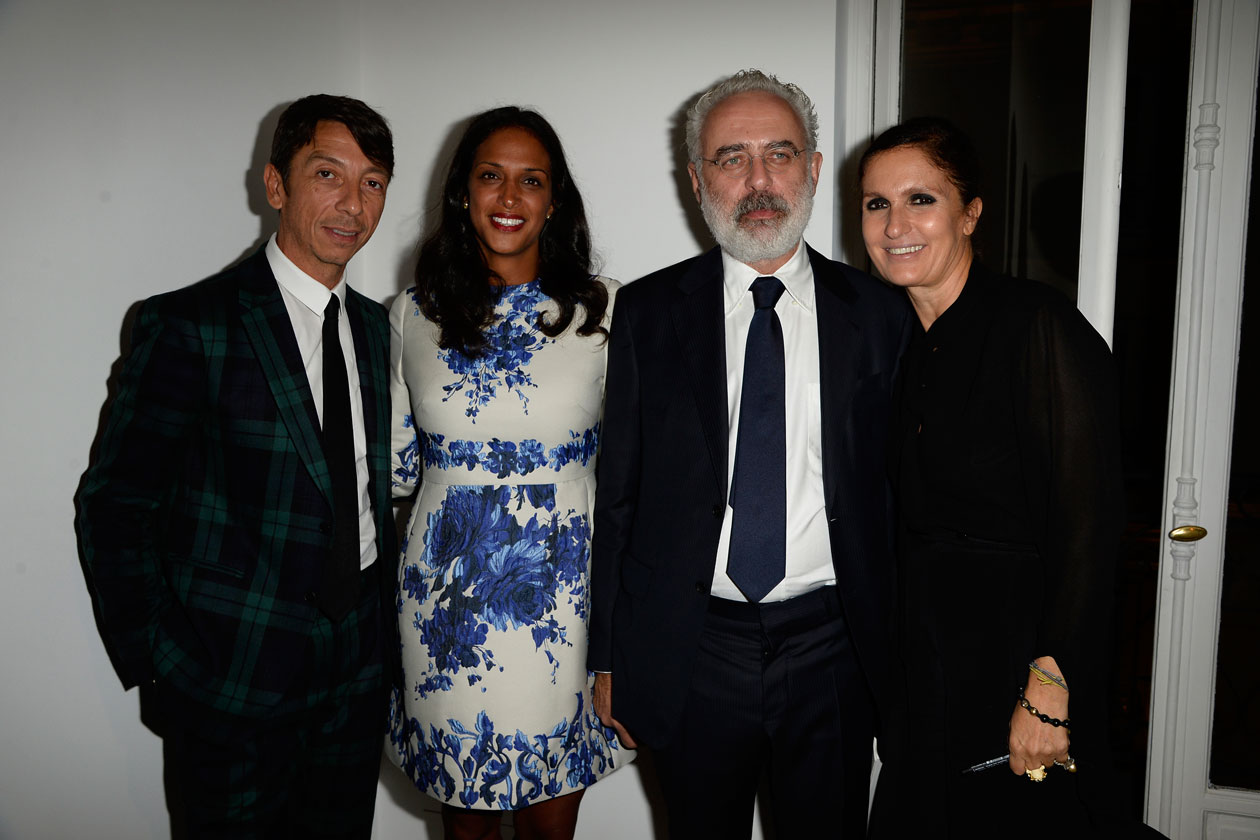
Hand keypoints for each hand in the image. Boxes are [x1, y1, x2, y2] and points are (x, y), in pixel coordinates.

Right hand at [593, 672, 636, 748]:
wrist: (607, 670)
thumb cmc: (620, 682)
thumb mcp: (633, 700)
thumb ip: (637, 715)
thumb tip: (645, 722)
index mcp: (617, 721)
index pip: (628, 742)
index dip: (636, 742)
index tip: (641, 739)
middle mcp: (608, 719)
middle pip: (620, 731)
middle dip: (627, 727)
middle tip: (635, 719)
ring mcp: (601, 712)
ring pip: (612, 721)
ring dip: (618, 717)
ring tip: (625, 707)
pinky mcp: (597, 706)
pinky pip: (606, 712)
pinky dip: (612, 710)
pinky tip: (616, 701)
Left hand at [1008, 657, 1069, 775]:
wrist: (1045, 697)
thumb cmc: (1028, 708)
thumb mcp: (1014, 726)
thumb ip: (1017, 743)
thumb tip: (1020, 753)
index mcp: (1016, 747)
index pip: (1018, 769)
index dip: (1021, 766)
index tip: (1023, 762)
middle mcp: (1031, 752)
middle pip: (1034, 768)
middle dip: (1035, 760)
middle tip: (1037, 749)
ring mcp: (1047, 752)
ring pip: (1048, 764)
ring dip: (1048, 756)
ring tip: (1047, 742)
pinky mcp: (1061, 748)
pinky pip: (1061, 759)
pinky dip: (1060, 753)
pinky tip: (1056, 742)